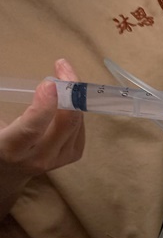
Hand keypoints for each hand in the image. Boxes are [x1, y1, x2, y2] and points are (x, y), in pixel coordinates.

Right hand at [0, 59, 83, 214]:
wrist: (7, 171)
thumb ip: (6, 103)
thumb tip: (40, 86)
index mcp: (10, 149)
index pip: (31, 130)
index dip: (43, 107)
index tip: (50, 83)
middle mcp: (38, 158)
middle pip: (65, 125)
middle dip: (68, 93)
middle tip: (62, 67)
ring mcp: (58, 159)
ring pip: (76, 124)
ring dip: (74, 96)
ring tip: (64, 75)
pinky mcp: (71, 156)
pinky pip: (81, 128)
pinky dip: (76, 109)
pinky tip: (66, 98)